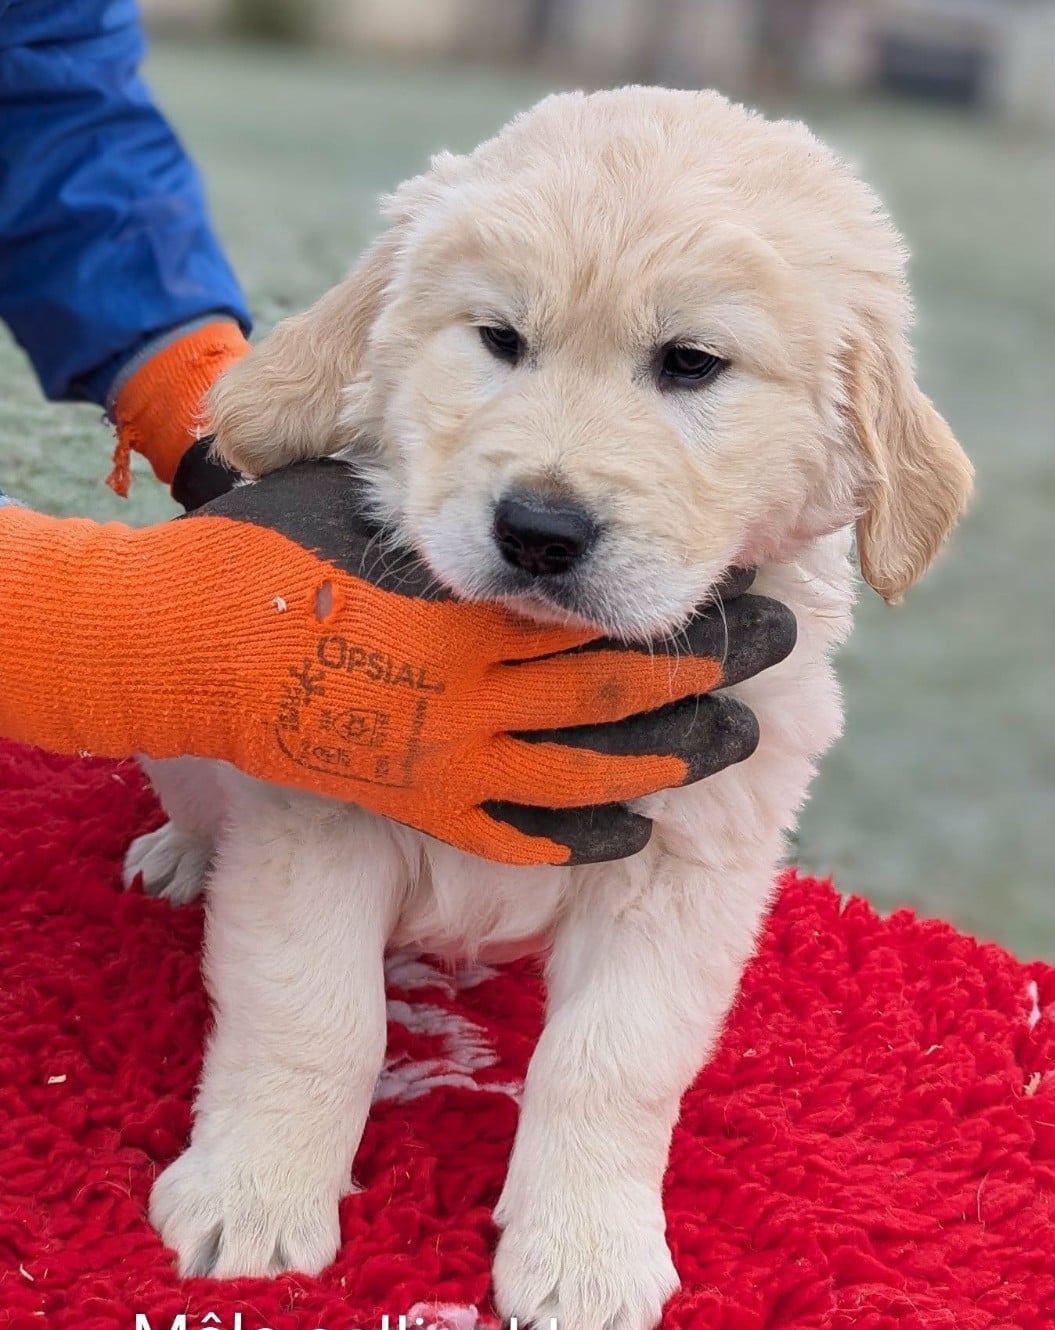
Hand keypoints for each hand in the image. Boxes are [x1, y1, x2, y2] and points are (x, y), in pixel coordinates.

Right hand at [0, 461, 794, 862]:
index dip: (694, 600)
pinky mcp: (427, 804)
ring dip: (677, 752)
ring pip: (594, 769)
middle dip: (714, 667)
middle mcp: (481, 691)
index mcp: (476, 608)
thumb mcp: (368, 490)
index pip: (612, 608)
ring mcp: (456, 759)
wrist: (188, 648)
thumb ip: (454, 491)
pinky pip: (524, 832)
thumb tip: (521, 465)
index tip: (753, 576)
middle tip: (782, 644)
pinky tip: (636, 825)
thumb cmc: (268, 553)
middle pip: (627, 686)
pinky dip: (587, 832)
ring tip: (738, 737)